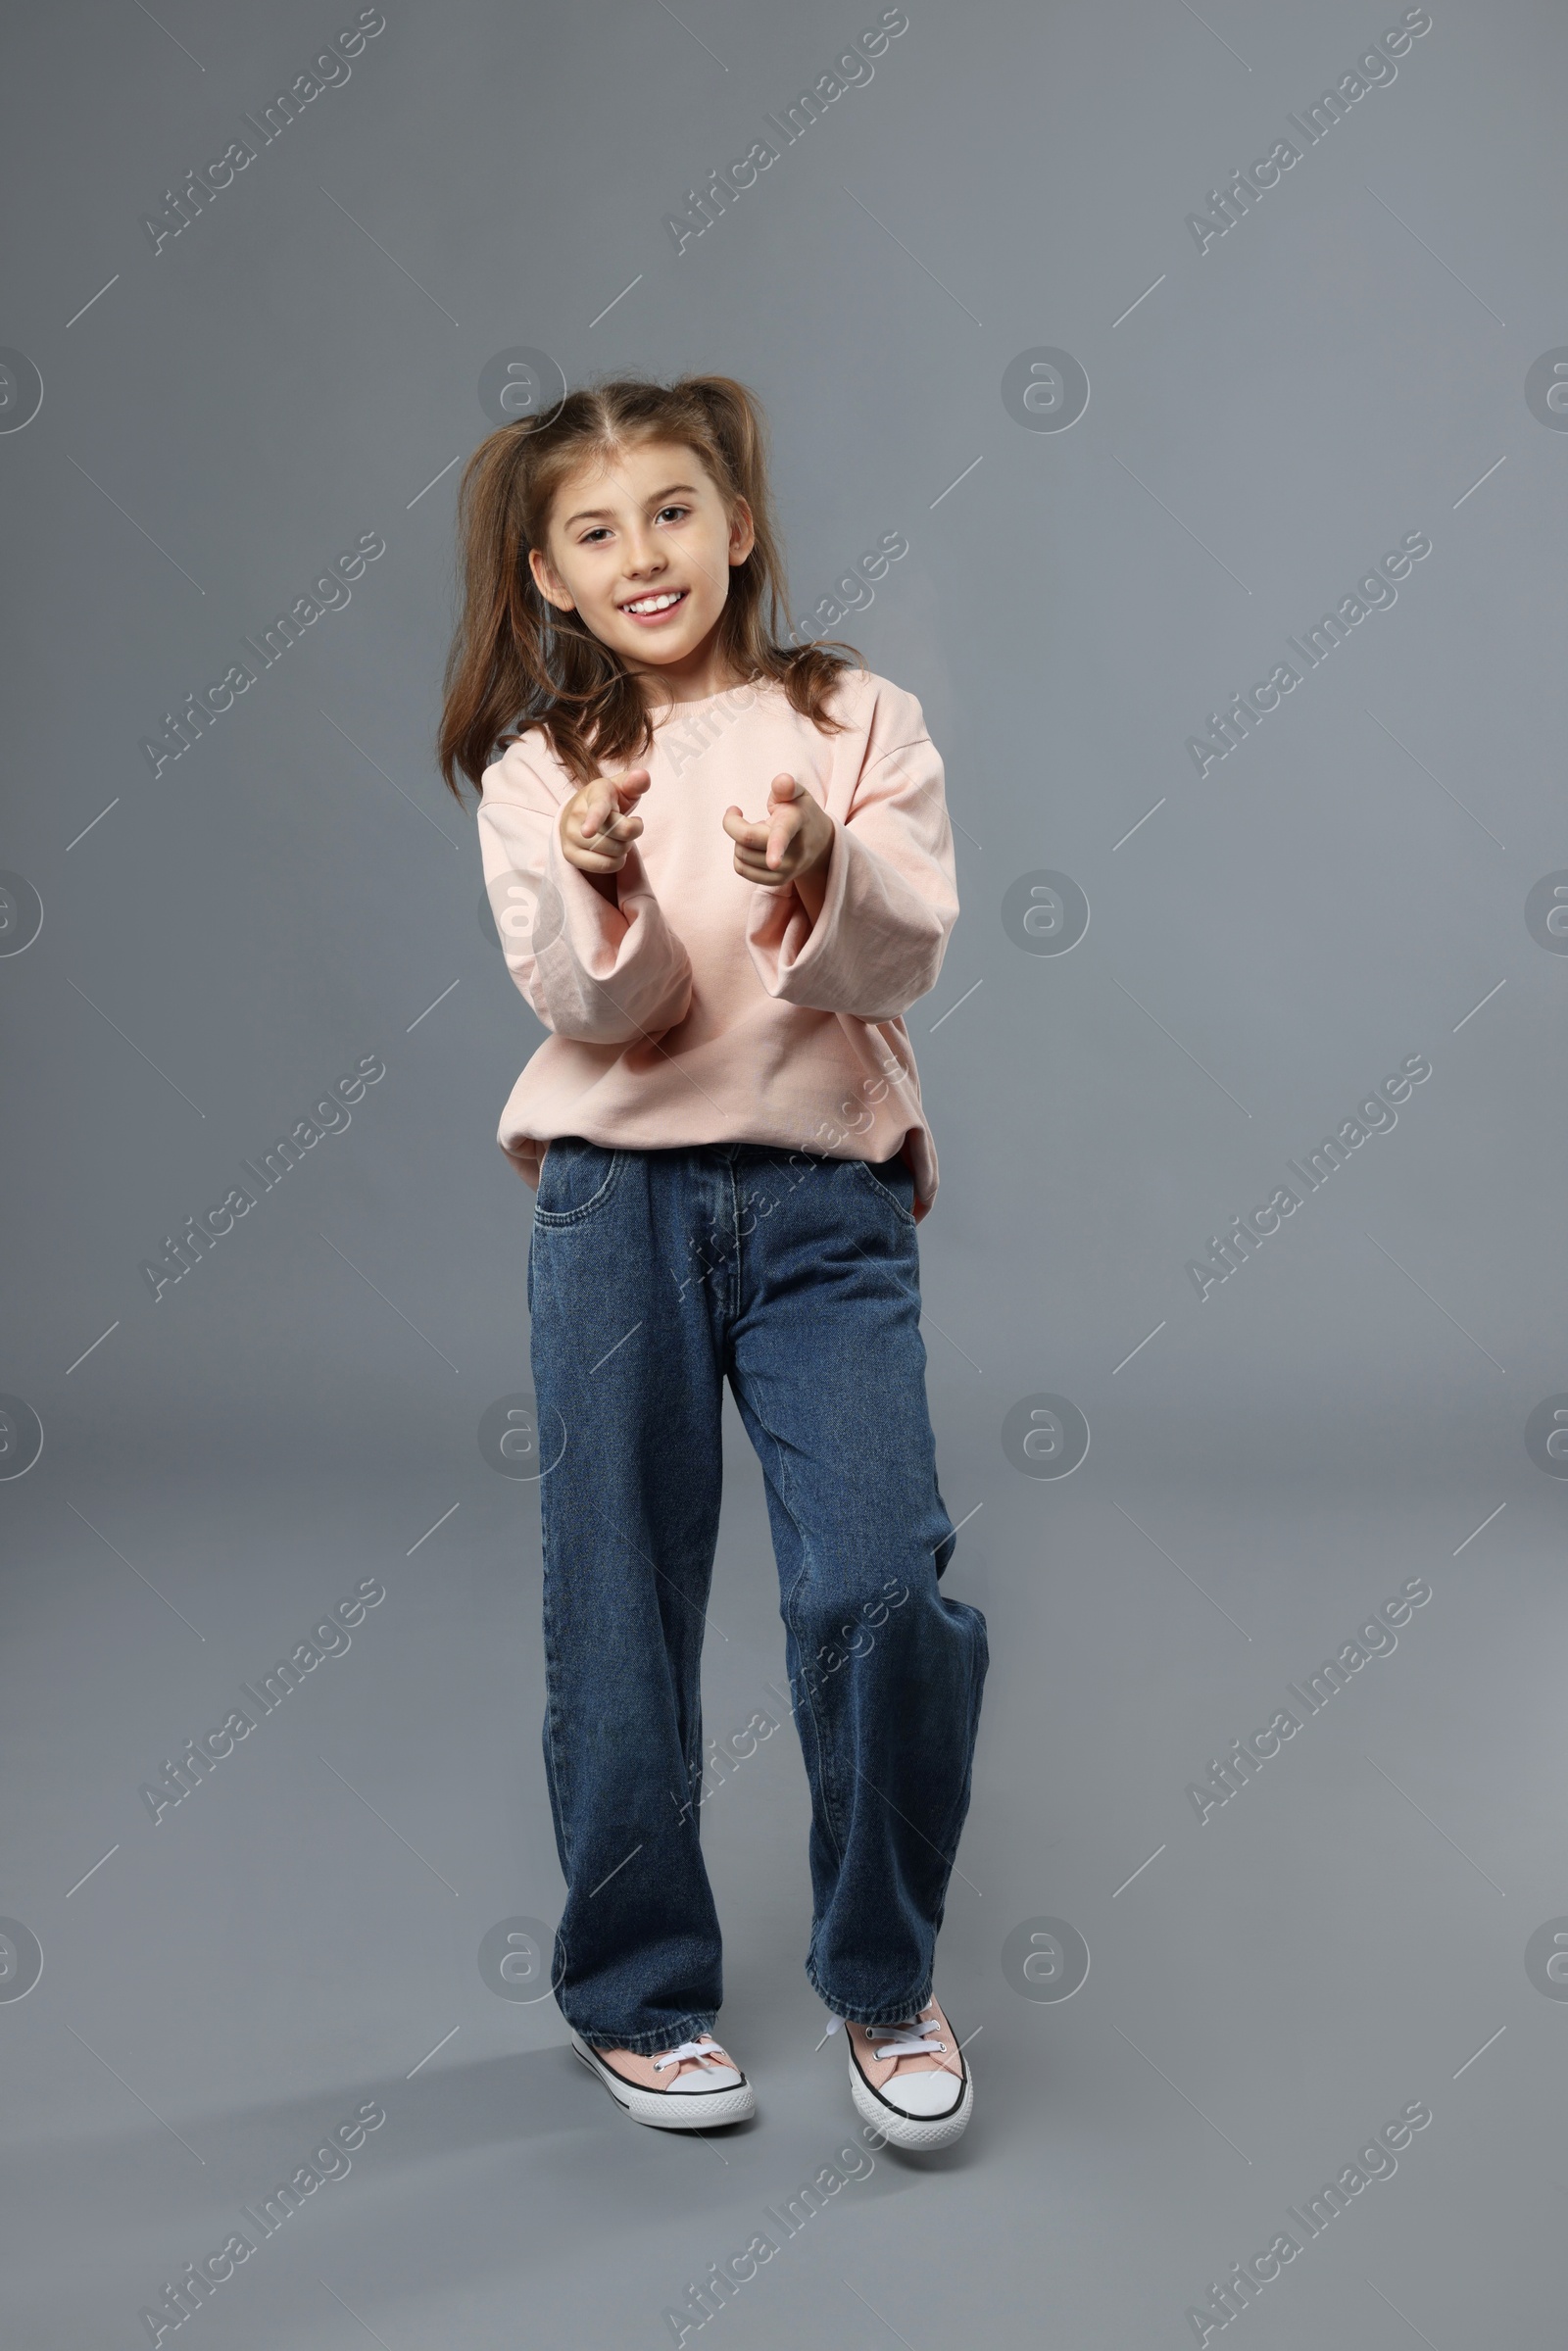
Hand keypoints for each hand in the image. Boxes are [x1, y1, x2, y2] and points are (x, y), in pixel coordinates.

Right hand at [559, 766, 651, 876]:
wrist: (580, 815)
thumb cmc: (609, 801)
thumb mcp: (622, 787)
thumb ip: (635, 782)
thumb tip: (643, 776)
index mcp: (595, 793)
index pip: (597, 809)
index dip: (593, 820)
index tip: (587, 832)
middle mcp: (577, 814)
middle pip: (621, 834)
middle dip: (632, 832)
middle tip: (624, 824)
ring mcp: (570, 836)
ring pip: (614, 853)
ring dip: (624, 848)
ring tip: (616, 837)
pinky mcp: (569, 855)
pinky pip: (604, 867)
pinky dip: (615, 862)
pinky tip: (611, 852)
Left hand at [722, 772, 833, 896]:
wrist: (819, 843)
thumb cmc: (801, 812)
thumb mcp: (798, 794)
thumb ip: (787, 786)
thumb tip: (782, 781)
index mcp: (795, 823)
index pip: (782, 835)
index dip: (776, 847)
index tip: (774, 862)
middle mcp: (793, 851)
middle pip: (746, 840)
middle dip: (732, 823)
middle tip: (736, 812)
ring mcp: (786, 870)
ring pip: (741, 855)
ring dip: (737, 841)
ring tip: (752, 831)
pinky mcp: (776, 881)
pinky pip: (742, 870)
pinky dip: (739, 856)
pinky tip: (751, 847)